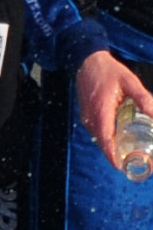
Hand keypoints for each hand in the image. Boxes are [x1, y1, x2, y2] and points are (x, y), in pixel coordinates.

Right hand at [75, 50, 152, 169]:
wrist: (87, 62)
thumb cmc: (109, 72)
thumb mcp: (130, 82)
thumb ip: (143, 99)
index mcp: (101, 111)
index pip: (106, 139)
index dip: (113, 155)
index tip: (121, 166)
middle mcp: (91, 117)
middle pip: (102, 143)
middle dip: (115, 155)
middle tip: (131, 162)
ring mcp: (86, 117)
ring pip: (99, 138)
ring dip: (111, 147)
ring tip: (127, 153)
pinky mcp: (86, 116)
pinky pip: (96, 132)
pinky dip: (107, 138)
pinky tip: (119, 138)